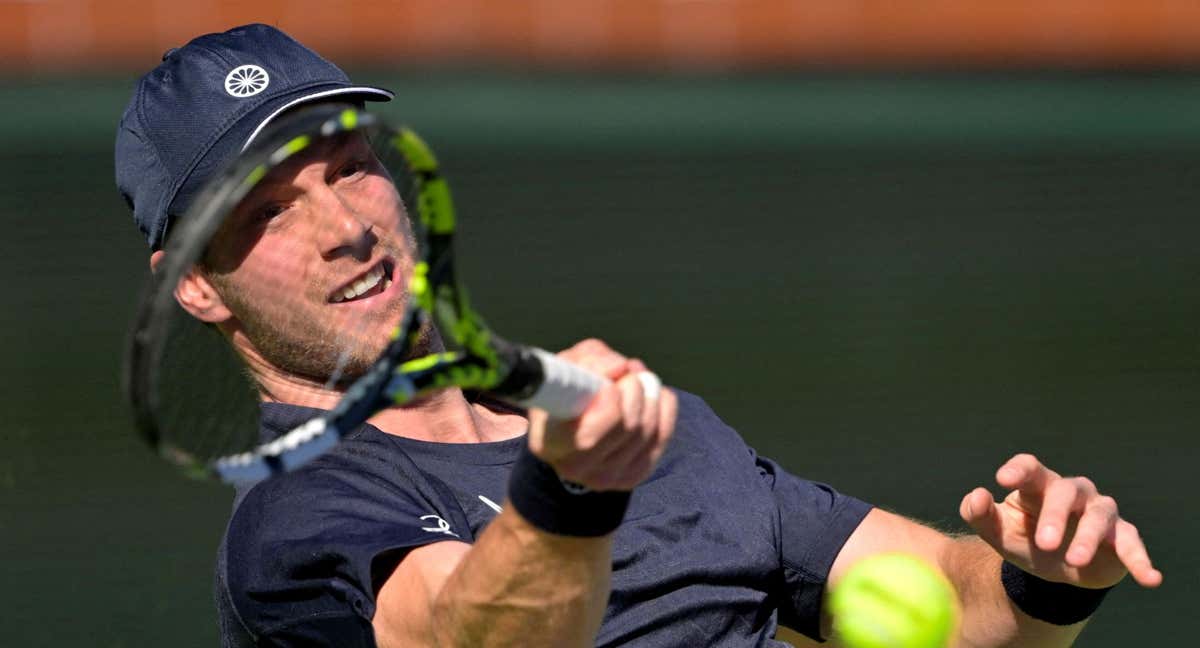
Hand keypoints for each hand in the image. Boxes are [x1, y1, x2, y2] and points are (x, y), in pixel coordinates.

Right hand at [526, 338, 676, 491]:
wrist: (568, 429)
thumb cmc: (567, 392)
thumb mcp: (569, 367)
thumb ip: (592, 361)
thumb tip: (622, 368)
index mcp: (551, 442)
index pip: (589, 436)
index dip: (609, 406)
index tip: (611, 384)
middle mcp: (576, 467)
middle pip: (627, 428)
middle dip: (635, 391)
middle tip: (630, 374)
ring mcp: (606, 477)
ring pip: (648, 432)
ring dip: (652, 396)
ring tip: (639, 380)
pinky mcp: (631, 477)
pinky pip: (662, 437)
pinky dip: (664, 408)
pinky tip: (653, 396)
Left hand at [960, 453, 1161, 588]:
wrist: (1052, 571)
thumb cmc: (1024, 539)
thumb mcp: (997, 532)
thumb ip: (978, 513)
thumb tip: (977, 495)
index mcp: (1037, 485)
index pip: (1029, 468)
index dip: (1019, 470)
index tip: (1004, 478)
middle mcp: (1072, 492)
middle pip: (1065, 492)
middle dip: (1055, 515)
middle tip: (1043, 543)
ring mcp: (1099, 512)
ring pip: (1099, 515)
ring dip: (1088, 538)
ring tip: (1073, 560)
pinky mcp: (1121, 537)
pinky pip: (1132, 544)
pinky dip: (1140, 560)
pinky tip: (1150, 578)